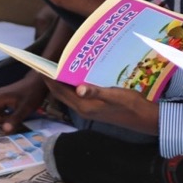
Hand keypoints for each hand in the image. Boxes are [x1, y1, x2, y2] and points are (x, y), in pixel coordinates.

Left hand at [42, 77, 158, 134]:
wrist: (143, 118)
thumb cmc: (130, 105)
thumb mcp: (115, 95)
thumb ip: (97, 92)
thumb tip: (79, 88)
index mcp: (84, 107)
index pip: (60, 91)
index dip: (49, 79)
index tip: (39, 66)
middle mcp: (84, 109)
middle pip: (61, 93)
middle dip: (51, 80)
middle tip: (43, 64)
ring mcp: (89, 110)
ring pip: (69, 95)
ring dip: (61, 82)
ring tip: (56, 67)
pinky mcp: (95, 108)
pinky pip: (78, 95)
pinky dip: (72, 85)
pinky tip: (77, 76)